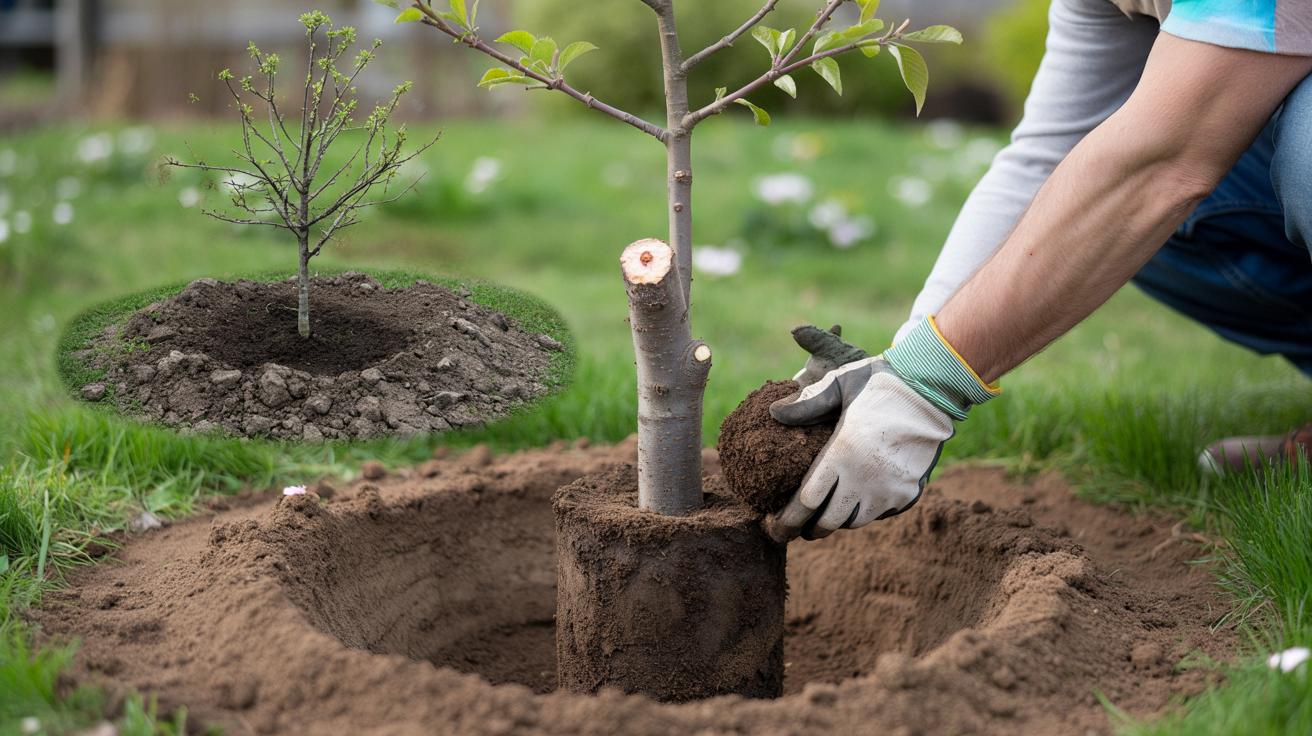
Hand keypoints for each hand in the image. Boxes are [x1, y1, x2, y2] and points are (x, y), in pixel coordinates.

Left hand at [769, 316, 999, 540]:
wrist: (933, 389)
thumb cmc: (880, 383)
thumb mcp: (840, 384)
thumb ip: (807, 404)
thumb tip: (774, 413)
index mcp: (842, 454)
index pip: (807, 501)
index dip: (787, 519)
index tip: (774, 526)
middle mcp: (865, 478)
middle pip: (829, 522)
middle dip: (809, 529)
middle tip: (798, 528)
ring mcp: (889, 489)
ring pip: (855, 521)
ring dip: (838, 520)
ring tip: (826, 513)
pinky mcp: (909, 493)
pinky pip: (880, 512)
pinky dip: (865, 509)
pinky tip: (857, 498)